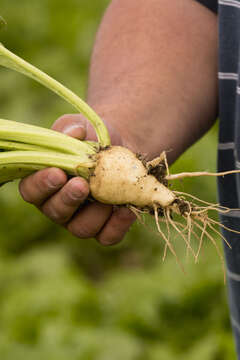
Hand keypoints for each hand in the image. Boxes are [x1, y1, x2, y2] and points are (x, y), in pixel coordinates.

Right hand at [19, 114, 135, 245]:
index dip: (42, 185)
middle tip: (82, 185)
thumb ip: (71, 128)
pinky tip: (126, 209)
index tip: (58, 173)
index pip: (32, 190)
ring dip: (94, 214)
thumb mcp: (80, 127)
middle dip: (68, 199)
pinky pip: (107, 236)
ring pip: (81, 228)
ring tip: (108, 196)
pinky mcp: (105, 227)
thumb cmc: (92, 139)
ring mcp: (81, 219)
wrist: (121, 149)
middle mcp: (59, 205)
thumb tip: (73, 133)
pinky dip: (117, 225)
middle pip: (55, 212)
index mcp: (45, 183)